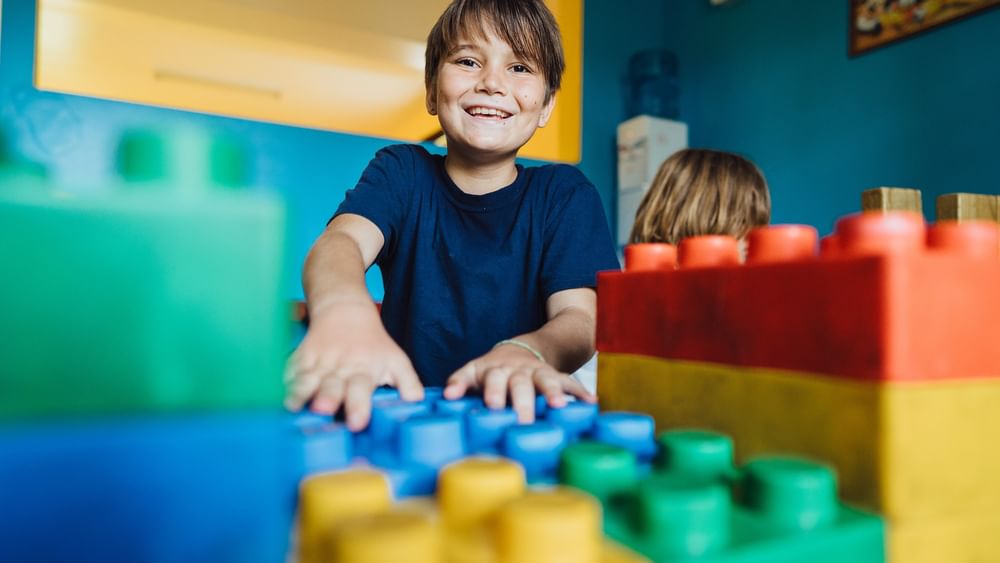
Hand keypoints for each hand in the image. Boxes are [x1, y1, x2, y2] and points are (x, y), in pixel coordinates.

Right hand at [284, 302, 422, 430]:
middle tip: (323, 409)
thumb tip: (417, 405)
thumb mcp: (396, 361)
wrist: (344, 311)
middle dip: (328, 397)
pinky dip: (282, 381)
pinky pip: (289, 370)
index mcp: (364, 372)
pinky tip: (274, 394)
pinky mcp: (300, 358)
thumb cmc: (373, 344)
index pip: (362, 390)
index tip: (357, 422)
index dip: (359, 406)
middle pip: (332, 386)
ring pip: (307, 378)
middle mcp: (340, 369)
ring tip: (292, 405)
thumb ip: (408, 384)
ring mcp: (318, 363)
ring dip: (300, 391)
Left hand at [443, 342, 595, 423]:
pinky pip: (570, 382)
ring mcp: (539, 372)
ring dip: (553, 391)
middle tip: (523, 419)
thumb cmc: (492, 370)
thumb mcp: (473, 371)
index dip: (493, 392)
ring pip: (547, 379)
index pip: (493, 380)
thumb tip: (447, 396)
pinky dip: (580, 392)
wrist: (521, 350)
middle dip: (523, 400)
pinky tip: (591, 402)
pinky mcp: (556, 376)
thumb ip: (460, 382)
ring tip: (559, 405)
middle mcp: (519, 370)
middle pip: (521, 383)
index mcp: (496, 370)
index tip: (492, 406)